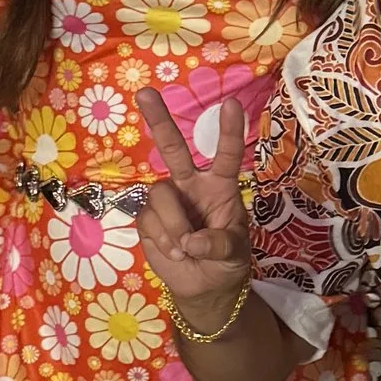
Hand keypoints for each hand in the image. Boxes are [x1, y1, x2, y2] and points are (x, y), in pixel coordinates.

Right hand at [134, 88, 252, 319]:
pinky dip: (162, 240)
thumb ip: (218, 245)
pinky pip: (148, 220)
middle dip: (159, 121)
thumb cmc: (225, 262)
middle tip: (145, 93)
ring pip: (160, 196)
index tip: (229, 103)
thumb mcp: (234, 255)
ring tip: (185, 249)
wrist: (204, 287)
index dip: (228, 131)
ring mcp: (167, 200)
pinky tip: (173, 252)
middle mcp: (191, 185)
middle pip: (173, 149)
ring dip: (174, 226)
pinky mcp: (147, 218)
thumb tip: (191, 241)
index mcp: (221, 186)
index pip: (226, 155)